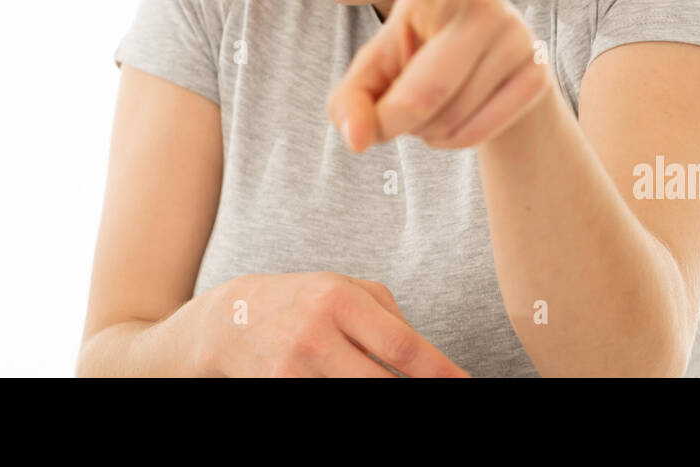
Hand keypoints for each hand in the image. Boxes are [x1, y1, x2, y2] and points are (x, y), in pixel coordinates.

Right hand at [192, 271, 470, 377]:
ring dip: (386, 401)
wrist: (232, 319)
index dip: (442, 373)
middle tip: (442, 400)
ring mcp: (294, 370)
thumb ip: (391, 320)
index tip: (467, 385)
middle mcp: (316, 335)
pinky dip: (349, 402)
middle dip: (418, 397)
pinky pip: (328, 409)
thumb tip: (431, 363)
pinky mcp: (279, 392)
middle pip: (383, 386)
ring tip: (392, 388)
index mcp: (340, 300)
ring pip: (356, 401)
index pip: (403, 346)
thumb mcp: (348, 290)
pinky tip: (354, 384)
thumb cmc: (306, 300)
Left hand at [327, 0, 553, 153]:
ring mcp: (516, 38)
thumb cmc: (416, 61)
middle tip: (385, 123)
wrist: (488, 71)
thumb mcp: (375, 72)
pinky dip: (451, 141)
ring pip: (450, 117)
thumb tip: (358, 141)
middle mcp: (481, 5)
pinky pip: (476, 133)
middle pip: (427, 90)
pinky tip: (454, 119)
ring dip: (424, 132)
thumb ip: (350, 100)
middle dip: (395, 120)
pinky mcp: (537, 74)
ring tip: (431, 107)